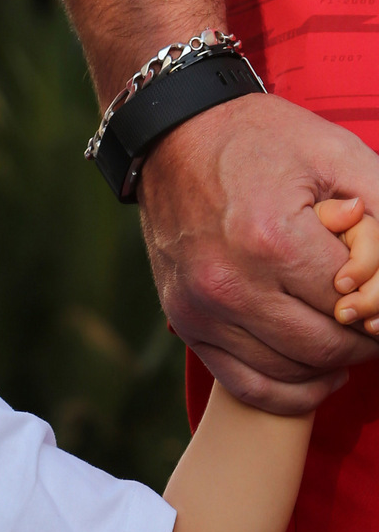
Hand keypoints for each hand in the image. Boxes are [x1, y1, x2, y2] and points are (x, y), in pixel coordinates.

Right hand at [137, 91, 378, 413]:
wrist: (174, 139)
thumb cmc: (261, 141)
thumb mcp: (336, 154)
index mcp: (274, 239)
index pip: (354, 305)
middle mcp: (232, 283)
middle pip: (325, 346)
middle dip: (365, 341)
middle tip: (376, 323)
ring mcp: (203, 310)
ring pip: (291, 372)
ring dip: (332, 365)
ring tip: (351, 341)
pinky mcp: (187, 324)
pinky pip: (246, 385)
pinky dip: (291, 393)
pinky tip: (320, 376)